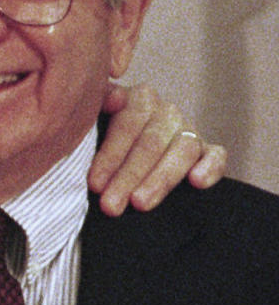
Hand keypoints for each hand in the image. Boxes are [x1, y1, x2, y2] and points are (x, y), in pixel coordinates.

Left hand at [88, 83, 227, 215]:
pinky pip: (216, 154)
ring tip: (140, 203)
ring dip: (161, 179)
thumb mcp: (88, 129)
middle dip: (129, 176)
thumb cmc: (97, 145)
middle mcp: (164, 111)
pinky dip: (210, 167)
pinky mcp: (207, 150)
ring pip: (182, 149)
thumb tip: (104, 106)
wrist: (119, 156)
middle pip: (151, 141)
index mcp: (135, 99)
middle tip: (111, 205)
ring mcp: (187, 129)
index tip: (95, 184)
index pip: (126, 124)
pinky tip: (197, 182)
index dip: (110, 156)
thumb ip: (91, 117)